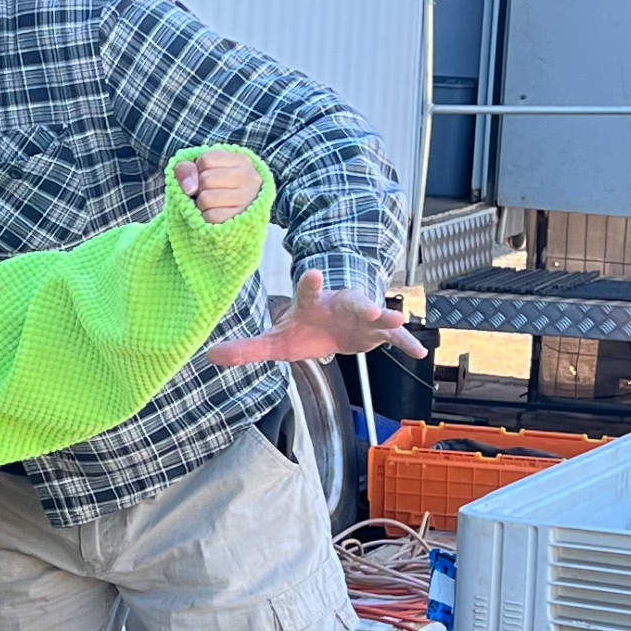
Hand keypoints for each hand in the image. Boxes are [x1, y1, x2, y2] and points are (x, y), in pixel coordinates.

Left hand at [173, 148, 263, 223]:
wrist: (241, 215)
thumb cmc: (218, 188)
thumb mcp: (205, 170)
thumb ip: (187, 169)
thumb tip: (189, 187)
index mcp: (241, 161)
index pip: (206, 160)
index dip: (198, 170)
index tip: (206, 177)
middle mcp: (249, 178)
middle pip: (206, 179)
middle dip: (199, 188)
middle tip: (209, 193)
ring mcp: (247, 199)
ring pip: (206, 199)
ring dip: (201, 204)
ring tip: (211, 204)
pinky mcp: (240, 219)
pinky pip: (211, 217)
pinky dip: (206, 217)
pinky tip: (215, 214)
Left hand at [205, 268, 426, 367]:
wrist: (331, 327)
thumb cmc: (304, 329)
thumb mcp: (275, 342)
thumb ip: (246, 349)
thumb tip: (209, 357)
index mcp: (312, 303)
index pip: (308, 291)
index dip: (310, 283)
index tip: (312, 273)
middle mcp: (339, 305)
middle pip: (350, 299)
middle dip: (360, 301)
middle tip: (368, 304)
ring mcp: (361, 317)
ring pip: (377, 314)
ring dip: (387, 317)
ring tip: (398, 320)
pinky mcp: (376, 333)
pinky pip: (394, 338)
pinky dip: (405, 344)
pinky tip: (420, 353)